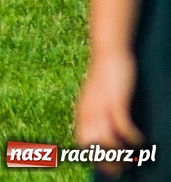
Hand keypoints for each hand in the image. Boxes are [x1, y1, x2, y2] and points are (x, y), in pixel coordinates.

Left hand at [76, 52, 143, 174]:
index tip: (108, 169)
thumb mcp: (96, 99)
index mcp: (82, 113)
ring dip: (121, 152)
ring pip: (106, 140)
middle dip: (108, 162)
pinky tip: (140, 140)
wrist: (109, 53)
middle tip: (123, 168)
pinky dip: (132, 137)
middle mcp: (88, 112)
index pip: (82, 143)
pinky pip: (122, 126)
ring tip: (134, 156)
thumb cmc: (106, 78)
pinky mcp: (116, 100)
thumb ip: (96, 115)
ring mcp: (101, 107)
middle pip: (93, 146)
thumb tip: (105, 136)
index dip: (94, 159)